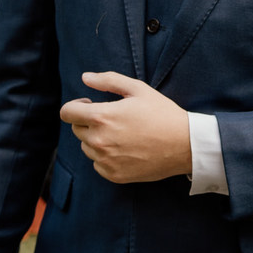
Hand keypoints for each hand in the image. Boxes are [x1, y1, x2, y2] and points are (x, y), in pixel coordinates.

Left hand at [60, 72, 190, 181]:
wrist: (185, 145)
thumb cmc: (162, 113)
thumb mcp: (138, 89)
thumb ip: (108, 80)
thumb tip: (85, 77)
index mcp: (101, 117)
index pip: (67, 113)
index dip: (75, 106)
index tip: (88, 105)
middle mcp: (99, 141)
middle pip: (76, 130)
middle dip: (88, 122)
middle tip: (111, 119)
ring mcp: (105, 160)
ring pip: (87, 148)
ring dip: (96, 140)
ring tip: (121, 134)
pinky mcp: (114, 175)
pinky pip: (98, 165)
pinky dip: (106, 157)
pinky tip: (125, 149)